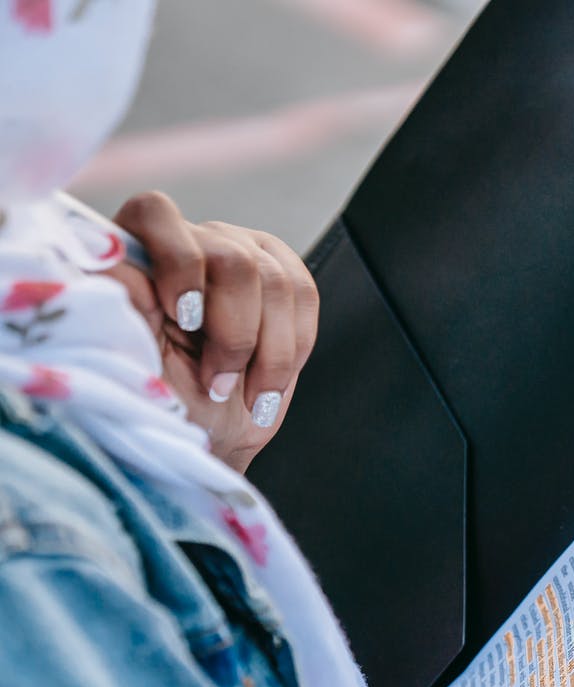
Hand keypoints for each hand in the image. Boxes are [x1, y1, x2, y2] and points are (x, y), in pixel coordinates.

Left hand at [104, 191, 317, 473]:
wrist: (211, 428)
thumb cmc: (165, 400)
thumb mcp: (132, 364)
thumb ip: (122, 306)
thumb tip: (111, 261)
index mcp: (139, 251)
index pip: (157, 215)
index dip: (179, 262)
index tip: (184, 318)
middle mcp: (192, 241)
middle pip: (234, 260)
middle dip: (234, 334)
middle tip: (217, 382)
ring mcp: (242, 253)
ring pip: (277, 283)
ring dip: (268, 353)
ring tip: (246, 393)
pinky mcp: (284, 276)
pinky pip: (305, 298)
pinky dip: (292, 349)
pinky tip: (269, 379)